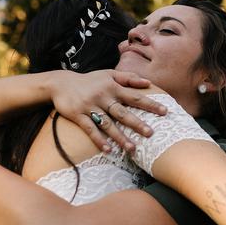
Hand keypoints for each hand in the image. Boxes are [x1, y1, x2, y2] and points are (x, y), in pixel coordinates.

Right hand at [49, 70, 167, 152]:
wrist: (60, 83)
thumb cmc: (89, 80)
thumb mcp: (108, 74)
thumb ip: (128, 78)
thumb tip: (148, 82)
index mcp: (113, 88)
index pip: (135, 97)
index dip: (150, 104)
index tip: (165, 112)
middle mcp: (103, 97)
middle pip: (123, 112)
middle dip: (137, 123)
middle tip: (151, 134)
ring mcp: (90, 107)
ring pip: (108, 124)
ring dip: (120, 137)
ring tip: (132, 149)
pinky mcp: (78, 115)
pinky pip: (90, 129)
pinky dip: (99, 140)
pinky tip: (109, 150)